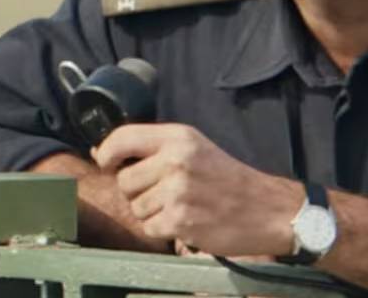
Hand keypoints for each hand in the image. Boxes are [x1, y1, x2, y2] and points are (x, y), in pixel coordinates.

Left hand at [92, 123, 300, 257]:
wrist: (266, 208)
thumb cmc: (228, 178)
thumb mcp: (196, 148)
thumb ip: (154, 148)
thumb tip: (101, 152)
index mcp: (179, 137)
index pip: (123, 137)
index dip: (106, 152)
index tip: (106, 162)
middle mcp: (176, 160)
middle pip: (124, 180)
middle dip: (138, 191)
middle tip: (165, 192)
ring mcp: (177, 192)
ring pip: (136, 207)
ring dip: (152, 212)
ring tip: (180, 206)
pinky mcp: (180, 221)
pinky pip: (149, 228)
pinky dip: (162, 229)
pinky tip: (184, 221)